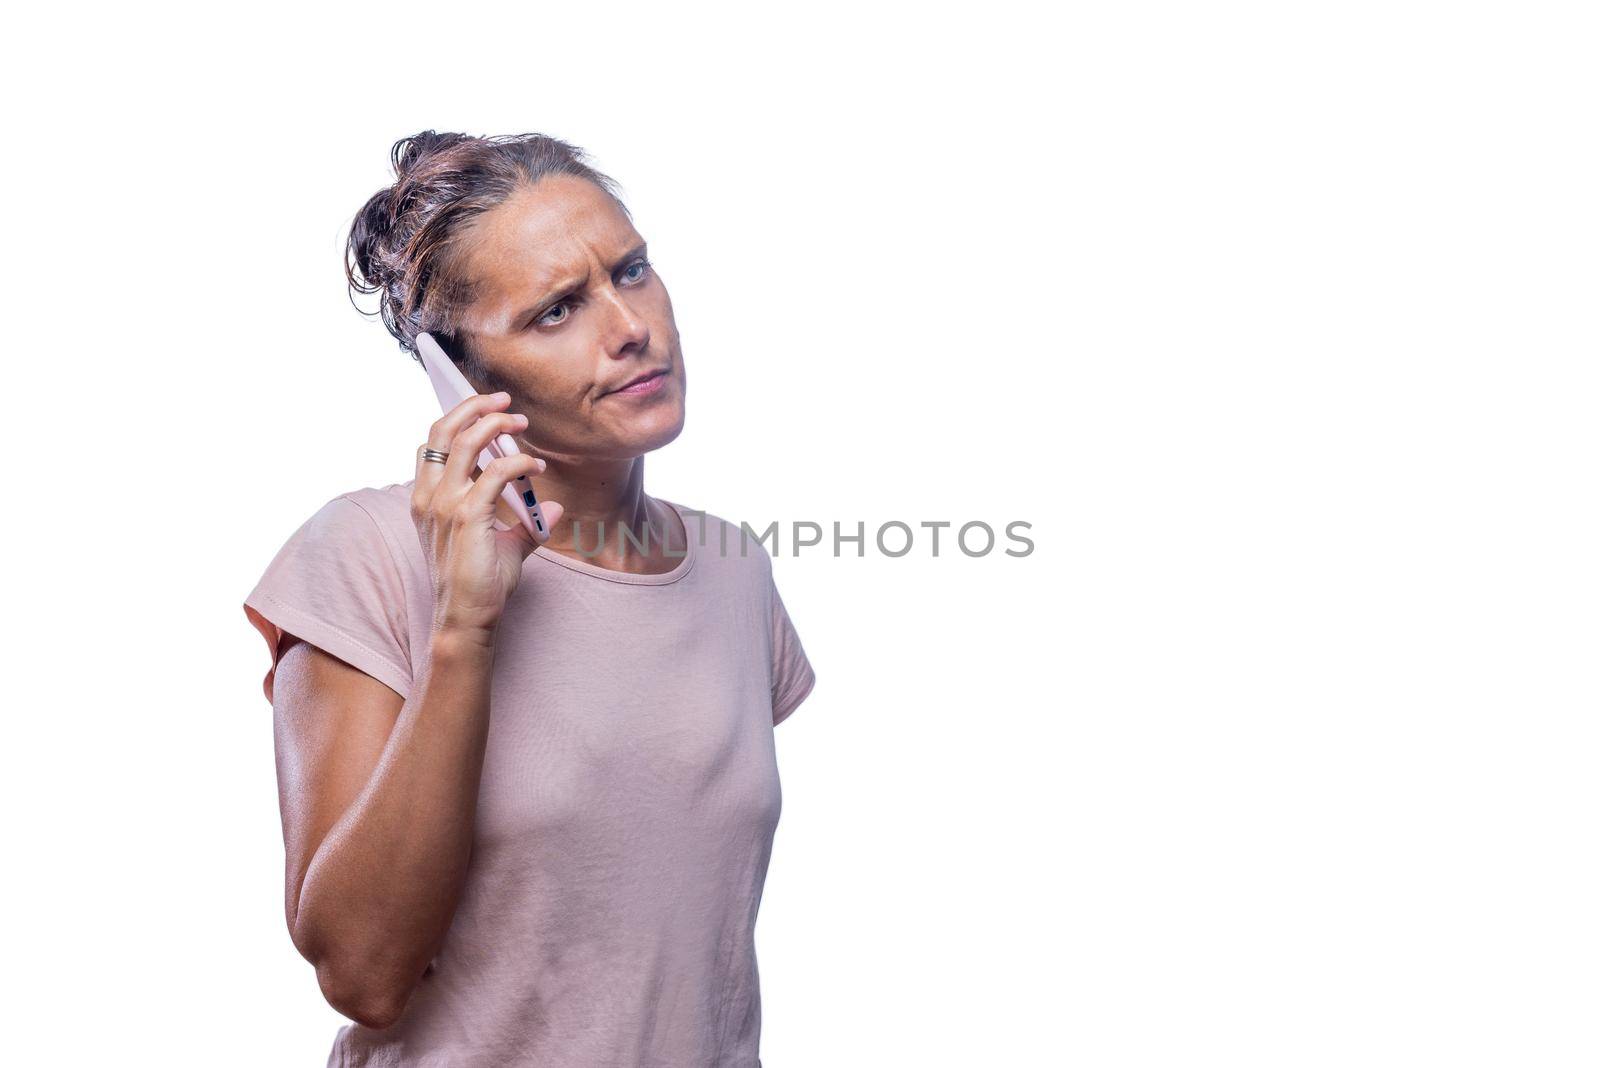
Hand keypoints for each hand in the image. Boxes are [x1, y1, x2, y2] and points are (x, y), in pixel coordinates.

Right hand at [411, 391, 565, 639]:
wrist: (466, 619)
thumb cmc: (479, 585)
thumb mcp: (501, 545)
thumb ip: (523, 522)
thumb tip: (553, 507)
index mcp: (426, 498)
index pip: (432, 442)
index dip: (457, 417)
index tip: (487, 407)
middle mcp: (429, 497)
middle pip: (442, 430)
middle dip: (474, 406)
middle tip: (505, 401)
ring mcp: (444, 505)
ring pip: (464, 441)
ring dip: (495, 423)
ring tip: (521, 422)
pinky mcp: (468, 516)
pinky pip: (496, 473)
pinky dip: (519, 462)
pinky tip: (536, 468)